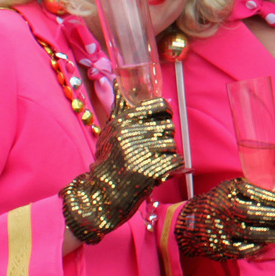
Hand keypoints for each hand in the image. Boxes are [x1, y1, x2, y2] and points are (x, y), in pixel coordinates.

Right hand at [59, 95, 181, 243]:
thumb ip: (116, 107)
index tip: (166, 116)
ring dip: (168, 154)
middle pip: (167, 127)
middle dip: (166, 137)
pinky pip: (175, 161)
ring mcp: (138, 153)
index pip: (157, 106)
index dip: (166, 110)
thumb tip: (114, 79)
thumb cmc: (108, 161)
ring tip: (155, 160)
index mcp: (121, 122)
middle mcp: (128, 135)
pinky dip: (173, 167)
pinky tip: (162, 171)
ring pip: (172, 145)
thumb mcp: (109, 131)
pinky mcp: (147, 172)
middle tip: (157, 146)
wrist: (99, 196)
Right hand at [175, 177, 274, 259]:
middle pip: (257, 214)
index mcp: (227, 191)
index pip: (256, 193)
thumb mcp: (236, 190)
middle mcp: (223, 209)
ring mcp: (221, 229)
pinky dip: (259, 246)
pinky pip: (244, 249)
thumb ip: (261, 189)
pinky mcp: (219, 247)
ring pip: (253, 233)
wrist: (188, 224)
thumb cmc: (221, 203)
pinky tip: (270, 243)